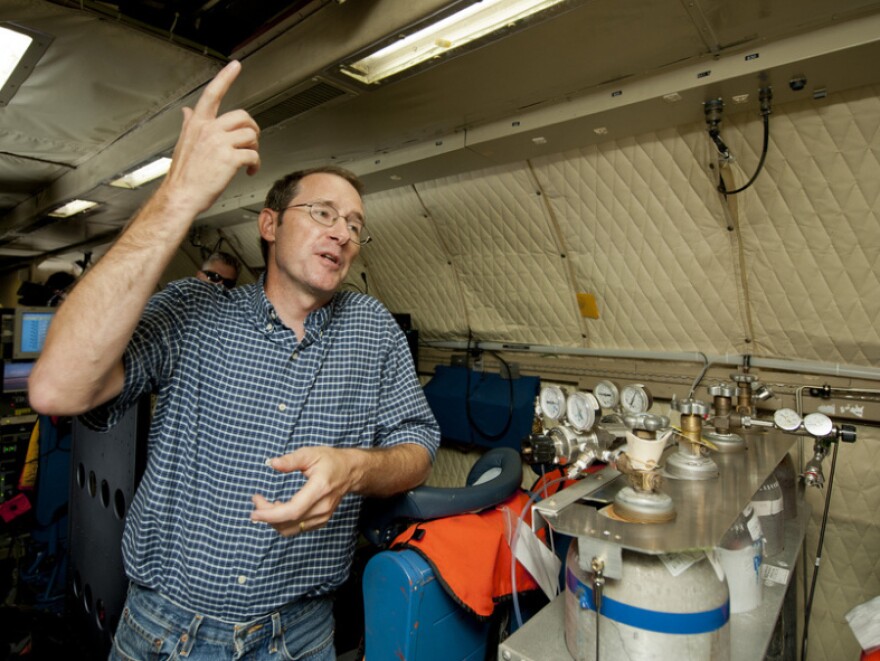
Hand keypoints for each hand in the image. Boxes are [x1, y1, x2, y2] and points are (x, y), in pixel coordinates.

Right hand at [162, 60, 260, 215]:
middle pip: (242, 116)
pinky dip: (256, 164)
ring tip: (249, 159)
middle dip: (252, 129)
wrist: (181, 195)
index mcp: (197, 124)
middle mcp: (209, 130)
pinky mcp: (230, 159)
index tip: (235, 65)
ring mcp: (219, 143)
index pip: (212, 94)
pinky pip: (253, 155)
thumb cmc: (183, 174)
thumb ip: (189, 124)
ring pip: (250, 135)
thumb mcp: (183, 143)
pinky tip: (249, 171)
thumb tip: (187, 111)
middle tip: (252, 140)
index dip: (225, 77)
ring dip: (255, 148)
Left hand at [250, 446, 356, 536]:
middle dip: (266, 515)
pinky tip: (279, 507)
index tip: (254, 511)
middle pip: (288, 522)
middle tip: (256, 500)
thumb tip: (272, 463)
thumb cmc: (331, 461)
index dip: (271, 515)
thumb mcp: (310, 453)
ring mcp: (322, 516)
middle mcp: (322, 507)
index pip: (293, 511)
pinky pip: (296, 529)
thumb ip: (290, 460)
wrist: (350, 472)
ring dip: (273, 521)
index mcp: (319, 489)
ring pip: (290, 529)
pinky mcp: (320, 521)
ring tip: (264, 504)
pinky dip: (282, 522)